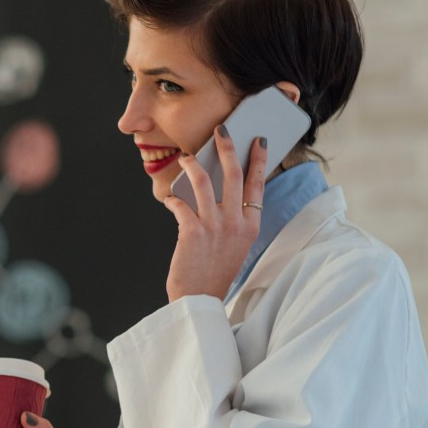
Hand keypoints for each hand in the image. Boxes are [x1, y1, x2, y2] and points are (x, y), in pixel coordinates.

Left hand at [163, 126, 266, 302]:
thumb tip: (219, 190)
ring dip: (193, 164)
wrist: (199, 298)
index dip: (258, 160)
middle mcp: (236, 222)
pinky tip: (168, 198)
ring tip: (187, 156)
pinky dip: (171, 197)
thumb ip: (233, 219)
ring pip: (204, 181)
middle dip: (227, 147)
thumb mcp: (235, 244)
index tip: (258, 141)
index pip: (258, 184)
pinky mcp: (191, 231)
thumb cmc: (215, 271)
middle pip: (234, 174)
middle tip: (222, 129)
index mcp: (251, 225)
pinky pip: (179, 202)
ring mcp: (214, 225)